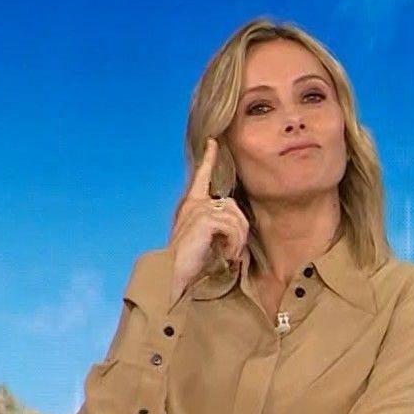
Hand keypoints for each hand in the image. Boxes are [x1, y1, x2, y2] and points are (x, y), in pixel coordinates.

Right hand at [168, 137, 251, 303]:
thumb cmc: (189, 260)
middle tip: (235, 251)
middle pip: (234, 206)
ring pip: (236, 218)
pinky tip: (227, 255)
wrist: (172, 272)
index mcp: (192, 205)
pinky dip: (235, 244)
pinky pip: (232, 227)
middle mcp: (195, 203)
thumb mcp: (205, 238)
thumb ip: (217, 225)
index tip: (213, 142)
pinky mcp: (205, 218)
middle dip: (241, 230)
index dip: (209, 158)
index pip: (201, 176)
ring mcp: (199, 209)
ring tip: (231, 255)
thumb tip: (237, 225)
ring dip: (238, 241)